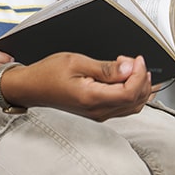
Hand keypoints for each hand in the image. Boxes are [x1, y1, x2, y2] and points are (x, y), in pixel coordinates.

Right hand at [0, 53, 150, 121]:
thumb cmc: (48, 73)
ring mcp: (99, 114)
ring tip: (132, 69)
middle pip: (136, 101)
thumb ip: (105, 67)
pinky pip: (124, 107)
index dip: (139, 74)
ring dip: (139, 88)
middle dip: (142, 79)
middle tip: (134, 62)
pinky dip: (132, 94)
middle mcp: (98, 110)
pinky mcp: (98, 112)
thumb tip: (129, 68)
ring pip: (133, 106)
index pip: (130, 92)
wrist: (32, 87)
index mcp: (92, 97)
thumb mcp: (76, 61)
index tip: (137, 60)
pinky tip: (127, 80)